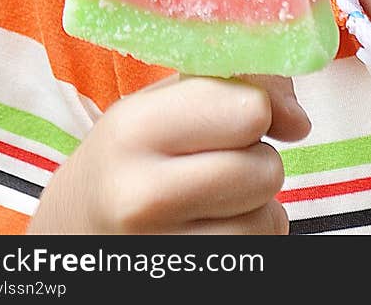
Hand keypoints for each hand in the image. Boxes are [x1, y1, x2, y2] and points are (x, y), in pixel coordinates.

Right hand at [26, 74, 310, 234]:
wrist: (72, 233)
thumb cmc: (132, 154)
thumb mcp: (163, 101)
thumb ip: (235, 85)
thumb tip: (298, 122)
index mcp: (135, 130)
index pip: (250, 111)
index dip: (259, 108)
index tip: (241, 115)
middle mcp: (142, 197)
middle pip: (265, 169)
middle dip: (257, 160)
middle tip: (220, 160)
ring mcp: (161, 254)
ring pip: (269, 220)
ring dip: (256, 207)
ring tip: (212, 199)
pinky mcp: (186, 288)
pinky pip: (260, 256)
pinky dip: (251, 242)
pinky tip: (210, 231)